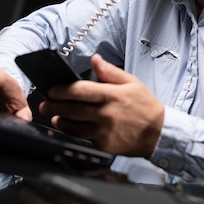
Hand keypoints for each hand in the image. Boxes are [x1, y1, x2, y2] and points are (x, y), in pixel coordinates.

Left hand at [38, 54, 163, 156]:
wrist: (159, 133)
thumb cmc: (145, 106)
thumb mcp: (132, 82)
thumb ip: (110, 71)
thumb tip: (95, 59)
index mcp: (112, 95)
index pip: (80, 91)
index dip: (62, 90)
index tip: (53, 89)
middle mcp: (106, 113)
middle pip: (72, 109)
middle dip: (54, 105)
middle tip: (44, 103)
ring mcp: (104, 131)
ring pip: (74, 126)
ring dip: (60, 120)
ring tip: (53, 116)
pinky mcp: (104, 145)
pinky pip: (82, 138)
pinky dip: (71, 133)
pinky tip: (66, 128)